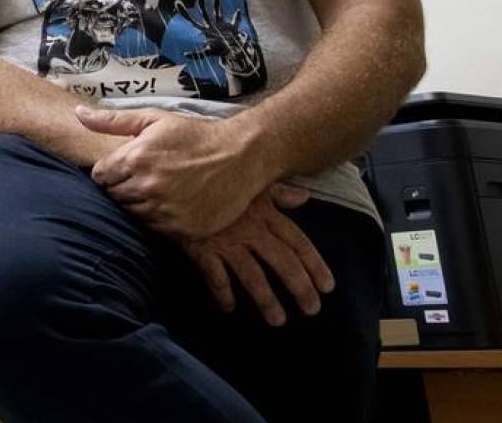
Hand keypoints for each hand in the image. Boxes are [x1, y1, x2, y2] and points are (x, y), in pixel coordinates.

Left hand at [80, 107, 267, 238]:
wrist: (239, 157)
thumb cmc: (193, 135)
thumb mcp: (153, 119)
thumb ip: (112, 121)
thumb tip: (77, 112)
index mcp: (135, 159)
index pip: (99, 176)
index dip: (109, 171)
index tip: (125, 167)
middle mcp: (146, 187)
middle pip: (113, 197)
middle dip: (122, 187)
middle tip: (144, 177)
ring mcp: (164, 211)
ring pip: (131, 214)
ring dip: (138, 204)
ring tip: (158, 189)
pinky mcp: (180, 229)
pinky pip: (153, 228)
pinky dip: (157, 218)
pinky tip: (171, 202)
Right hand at [181, 184, 334, 326]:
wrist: (174, 181)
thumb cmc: (215, 182)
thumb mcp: (250, 182)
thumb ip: (278, 193)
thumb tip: (304, 197)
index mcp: (265, 212)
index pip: (297, 242)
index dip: (315, 265)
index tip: (327, 287)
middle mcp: (250, 229)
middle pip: (282, 262)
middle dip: (299, 287)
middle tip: (312, 309)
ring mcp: (225, 240)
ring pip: (252, 275)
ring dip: (266, 299)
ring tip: (278, 320)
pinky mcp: (201, 248)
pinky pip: (215, 276)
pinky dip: (222, 293)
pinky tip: (228, 308)